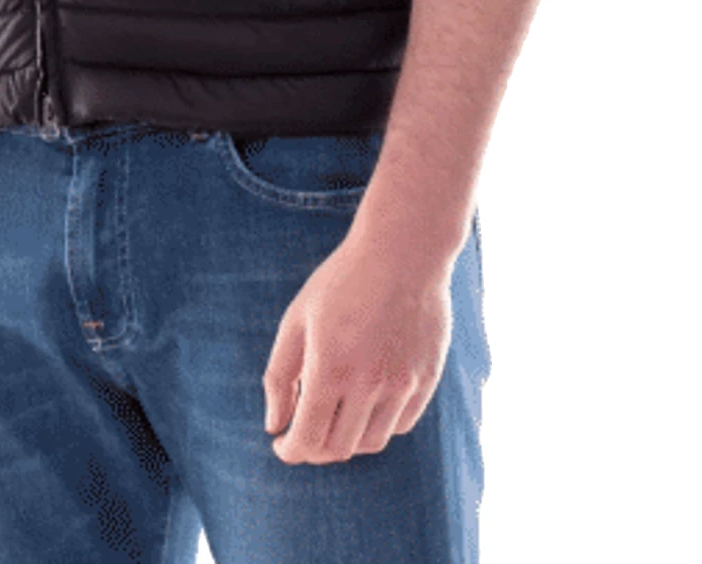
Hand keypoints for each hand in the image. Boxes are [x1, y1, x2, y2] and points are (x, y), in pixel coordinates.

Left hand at [262, 228, 453, 463]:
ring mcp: (403, 383)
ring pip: (371, 443)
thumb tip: (274, 426)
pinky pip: (400, 424)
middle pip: (338, 448)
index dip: (290, 450)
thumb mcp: (297, 318)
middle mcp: (369, 382)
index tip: (281, 443)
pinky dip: (378, 425)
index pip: (307, 439)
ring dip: (347, 440)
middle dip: (313, 449)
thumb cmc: (343, 280)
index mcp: (330, 367)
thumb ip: (280, 376)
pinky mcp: (427, 379)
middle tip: (303, 431)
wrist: (404, 250)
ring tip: (334, 417)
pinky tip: (365, 402)